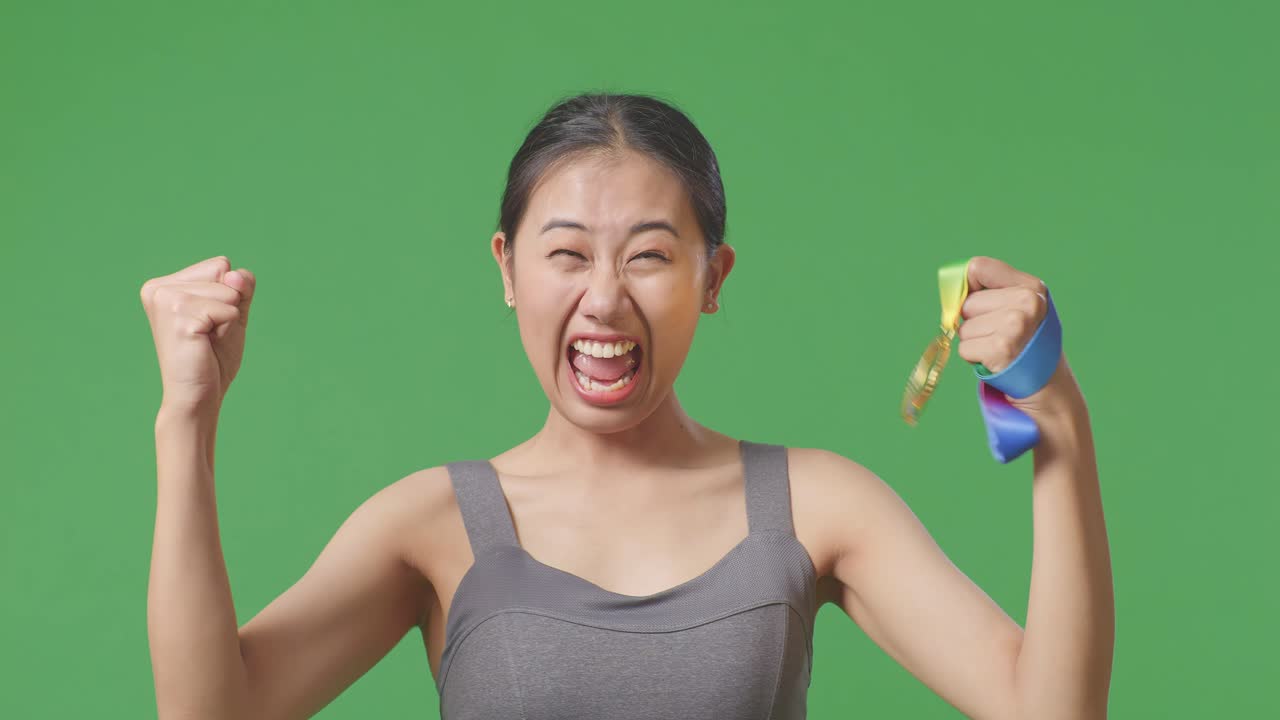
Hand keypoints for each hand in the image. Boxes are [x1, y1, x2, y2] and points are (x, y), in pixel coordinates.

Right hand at [139, 255, 256, 412]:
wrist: (198, 396)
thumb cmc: (213, 358)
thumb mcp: (233, 313)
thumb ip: (240, 287)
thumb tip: (234, 275)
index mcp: (163, 284)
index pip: (220, 265)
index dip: (228, 294)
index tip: (209, 322)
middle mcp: (158, 288)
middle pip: (224, 272)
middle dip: (229, 305)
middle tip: (208, 334)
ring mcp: (165, 301)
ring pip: (228, 291)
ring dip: (228, 319)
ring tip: (206, 340)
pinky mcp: (179, 317)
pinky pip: (229, 310)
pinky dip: (228, 328)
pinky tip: (206, 345)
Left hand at [956, 256, 1080, 421]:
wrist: (1049, 389)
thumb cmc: (1027, 347)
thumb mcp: (1019, 309)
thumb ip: (990, 292)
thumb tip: (951, 290)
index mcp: (1032, 286)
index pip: (977, 268)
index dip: (967, 287)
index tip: (977, 305)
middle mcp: (1027, 301)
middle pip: (967, 303)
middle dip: (974, 322)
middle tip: (1000, 336)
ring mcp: (1015, 324)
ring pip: (963, 328)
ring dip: (975, 343)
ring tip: (1001, 350)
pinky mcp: (1002, 348)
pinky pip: (964, 348)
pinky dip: (974, 358)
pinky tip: (997, 362)